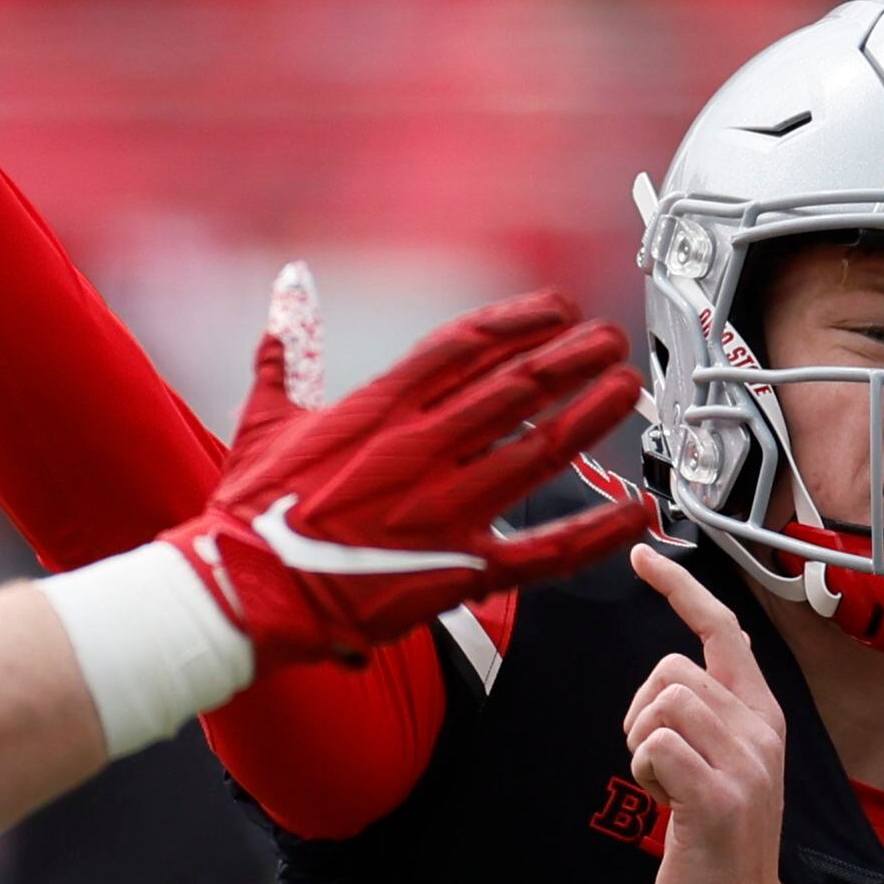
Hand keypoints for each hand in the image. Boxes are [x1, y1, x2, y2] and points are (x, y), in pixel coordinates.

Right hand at [169, 291, 644, 670]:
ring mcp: (446, 510)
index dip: (520, 321)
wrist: (248, 592)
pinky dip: (597, 530)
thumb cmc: (251, 515)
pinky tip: (636, 509)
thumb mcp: (264, 420)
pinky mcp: (461, 569)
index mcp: (378, 409)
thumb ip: (285, 352)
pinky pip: (546, 549)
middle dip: (571, 356)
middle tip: (609, 338)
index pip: (465, 345)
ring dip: (591, 413)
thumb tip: (285, 291)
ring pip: (539, 449)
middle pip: (516, 387)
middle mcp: (422, 450)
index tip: (557, 308)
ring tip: (626, 387)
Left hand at [625, 545, 790, 883]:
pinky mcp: (719, 797)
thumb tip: (666, 681)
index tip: (645, 557)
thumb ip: (704, 720)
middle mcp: (762, 730)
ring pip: (665, 699)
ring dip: (641, 739)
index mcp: (762, 717)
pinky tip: (662, 803)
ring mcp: (745, 763)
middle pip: (674, 666)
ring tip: (662, 784)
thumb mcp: (720, 768)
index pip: (724, 632)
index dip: (683, 589)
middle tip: (654, 762)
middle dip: (641, 708)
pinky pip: (657, 744)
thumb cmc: (717, 848)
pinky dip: (644, 769)